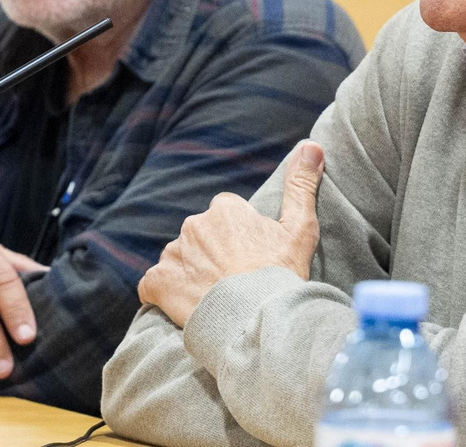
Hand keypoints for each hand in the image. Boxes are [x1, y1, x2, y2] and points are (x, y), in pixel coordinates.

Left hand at [139, 141, 323, 327]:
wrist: (256, 319)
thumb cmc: (280, 275)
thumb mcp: (299, 228)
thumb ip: (301, 185)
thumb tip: (311, 145)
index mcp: (224, 209)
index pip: (225, 216)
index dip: (238, 239)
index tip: (250, 259)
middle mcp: (193, 225)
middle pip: (199, 237)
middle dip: (211, 255)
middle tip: (232, 281)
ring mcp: (173, 254)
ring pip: (178, 259)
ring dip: (188, 274)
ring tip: (212, 298)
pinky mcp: (157, 282)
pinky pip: (153, 285)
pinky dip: (163, 294)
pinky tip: (183, 307)